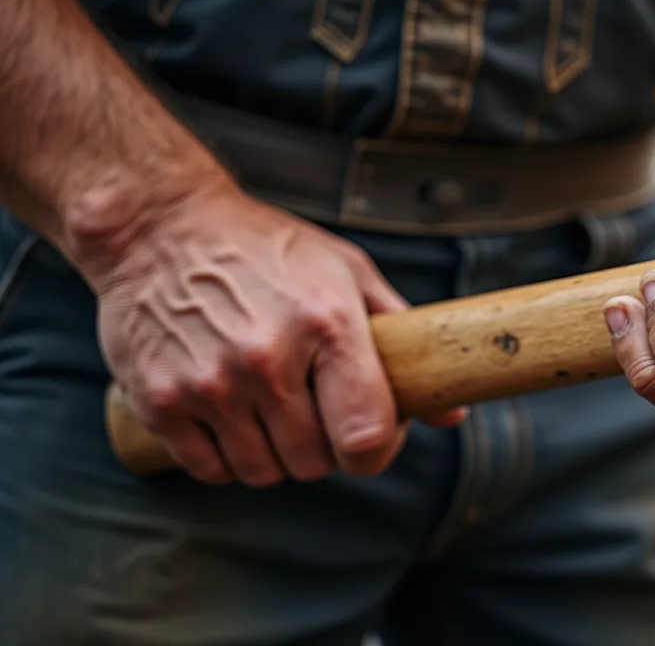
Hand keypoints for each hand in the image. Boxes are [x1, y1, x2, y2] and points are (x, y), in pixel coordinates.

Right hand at [87, 179, 461, 486]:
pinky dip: (225, 456)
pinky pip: (210, 470)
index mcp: (326, 324)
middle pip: (316, 462)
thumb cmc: (266, 249)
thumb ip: (401, 338)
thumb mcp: (347, 271)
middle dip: (325, 446)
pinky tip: (230, 415)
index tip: (370, 435)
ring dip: (275, 454)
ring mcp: (210, 383)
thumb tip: (451, 411)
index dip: (378, 449)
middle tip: (314, 408)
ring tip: (269, 407)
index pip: (366, 435)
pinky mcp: (160, 402)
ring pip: (264, 472)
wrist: (158, 227)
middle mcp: (267, 358)